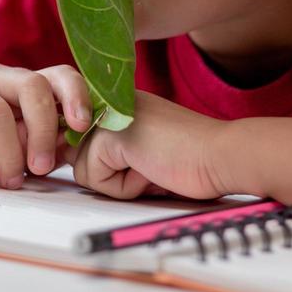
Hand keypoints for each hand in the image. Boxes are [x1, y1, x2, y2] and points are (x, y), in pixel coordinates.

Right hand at [0, 64, 92, 187]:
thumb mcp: (20, 146)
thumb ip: (45, 141)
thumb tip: (72, 143)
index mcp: (19, 82)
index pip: (57, 75)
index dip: (75, 95)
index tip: (81, 127)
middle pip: (31, 86)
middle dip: (43, 130)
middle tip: (42, 167)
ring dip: (10, 154)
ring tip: (11, 181)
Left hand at [64, 91, 228, 199]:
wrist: (221, 156)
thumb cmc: (191, 160)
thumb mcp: (139, 153)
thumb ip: (106, 152)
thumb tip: (69, 160)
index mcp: (114, 104)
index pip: (75, 137)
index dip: (93, 160)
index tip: (131, 162)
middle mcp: (107, 103)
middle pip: (76, 158)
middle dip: (111, 177)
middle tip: (150, 166)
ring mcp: (106, 114)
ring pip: (83, 171)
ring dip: (119, 183)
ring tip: (152, 166)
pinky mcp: (110, 133)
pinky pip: (96, 179)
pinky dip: (125, 187)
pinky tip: (151, 169)